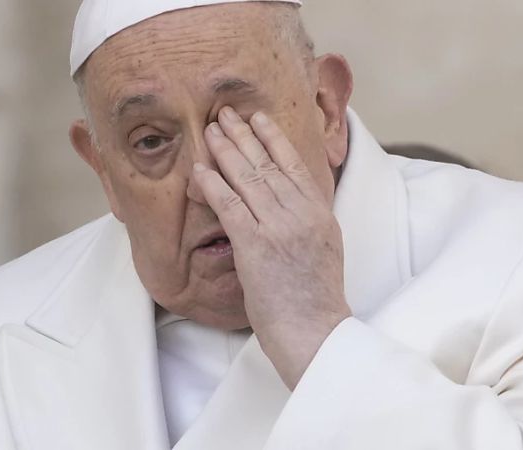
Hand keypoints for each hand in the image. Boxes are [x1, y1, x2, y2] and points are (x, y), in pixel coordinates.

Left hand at [192, 106, 350, 388]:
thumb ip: (305, 221)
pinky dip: (213, 184)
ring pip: (248, 178)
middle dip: (243, 135)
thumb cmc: (314, 301)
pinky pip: (230, 206)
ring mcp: (279, 228)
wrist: (315, 332)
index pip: (294, 165)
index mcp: (319, 214)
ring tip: (209, 130)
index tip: (258, 118)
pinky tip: (200, 169)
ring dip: (225, 151)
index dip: (273, 138)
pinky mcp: (256, 246)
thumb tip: (286, 202)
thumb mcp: (323, 250)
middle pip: (268, 164)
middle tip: (224, 113)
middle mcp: (301, 214)